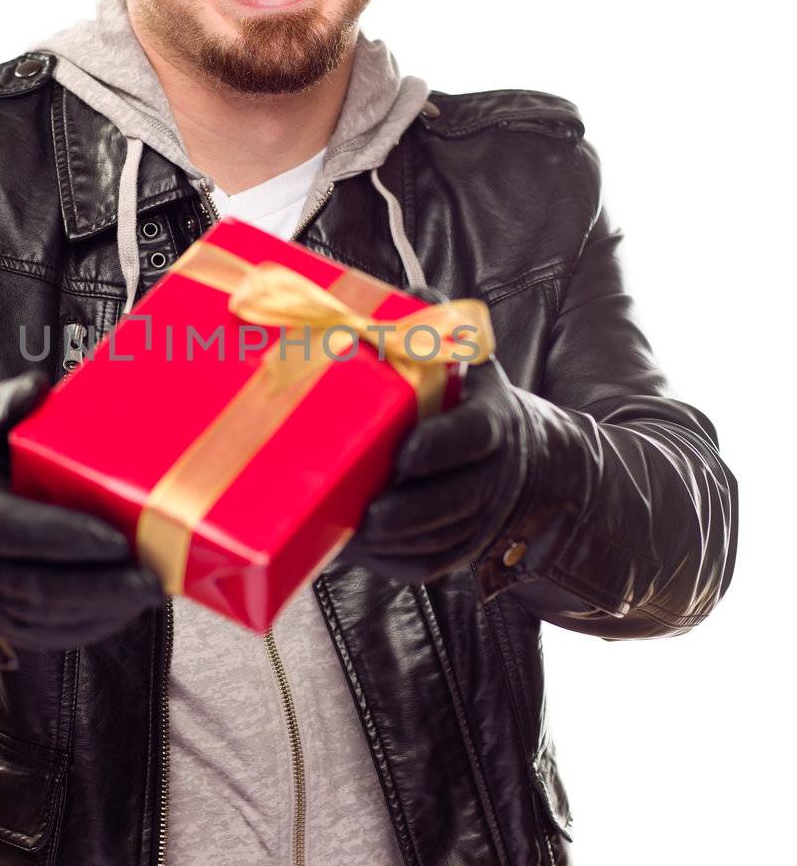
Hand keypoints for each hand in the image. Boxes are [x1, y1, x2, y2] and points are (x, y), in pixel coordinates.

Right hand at [0, 370, 166, 654]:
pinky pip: (56, 634)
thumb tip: (38, 387)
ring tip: (154, 591)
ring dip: (106, 608)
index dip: (64, 537)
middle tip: (153, 579)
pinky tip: (131, 606)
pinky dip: (97, 624)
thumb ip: (6, 405)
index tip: (115, 538)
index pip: (12, 531)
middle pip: (39, 585)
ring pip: (51, 616)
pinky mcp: (11, 629)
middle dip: (100, 585)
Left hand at [341, 350, 529, 584]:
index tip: (406, 454)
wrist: (516, 456)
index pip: (475, 435)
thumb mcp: (463, 361)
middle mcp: (494, 473)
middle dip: (410, 511)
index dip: (442, 446)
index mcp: (492, 420)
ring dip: (395, 543)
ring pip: (441, 539)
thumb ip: (435, 332)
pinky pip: (427, 565)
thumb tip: (408, 300)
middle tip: (367, 514)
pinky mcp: (460, 548)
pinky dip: (390, 562)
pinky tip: (353, 551)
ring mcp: (480, 517)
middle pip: (457, 499)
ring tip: (348, 535)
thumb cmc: (468, 401)